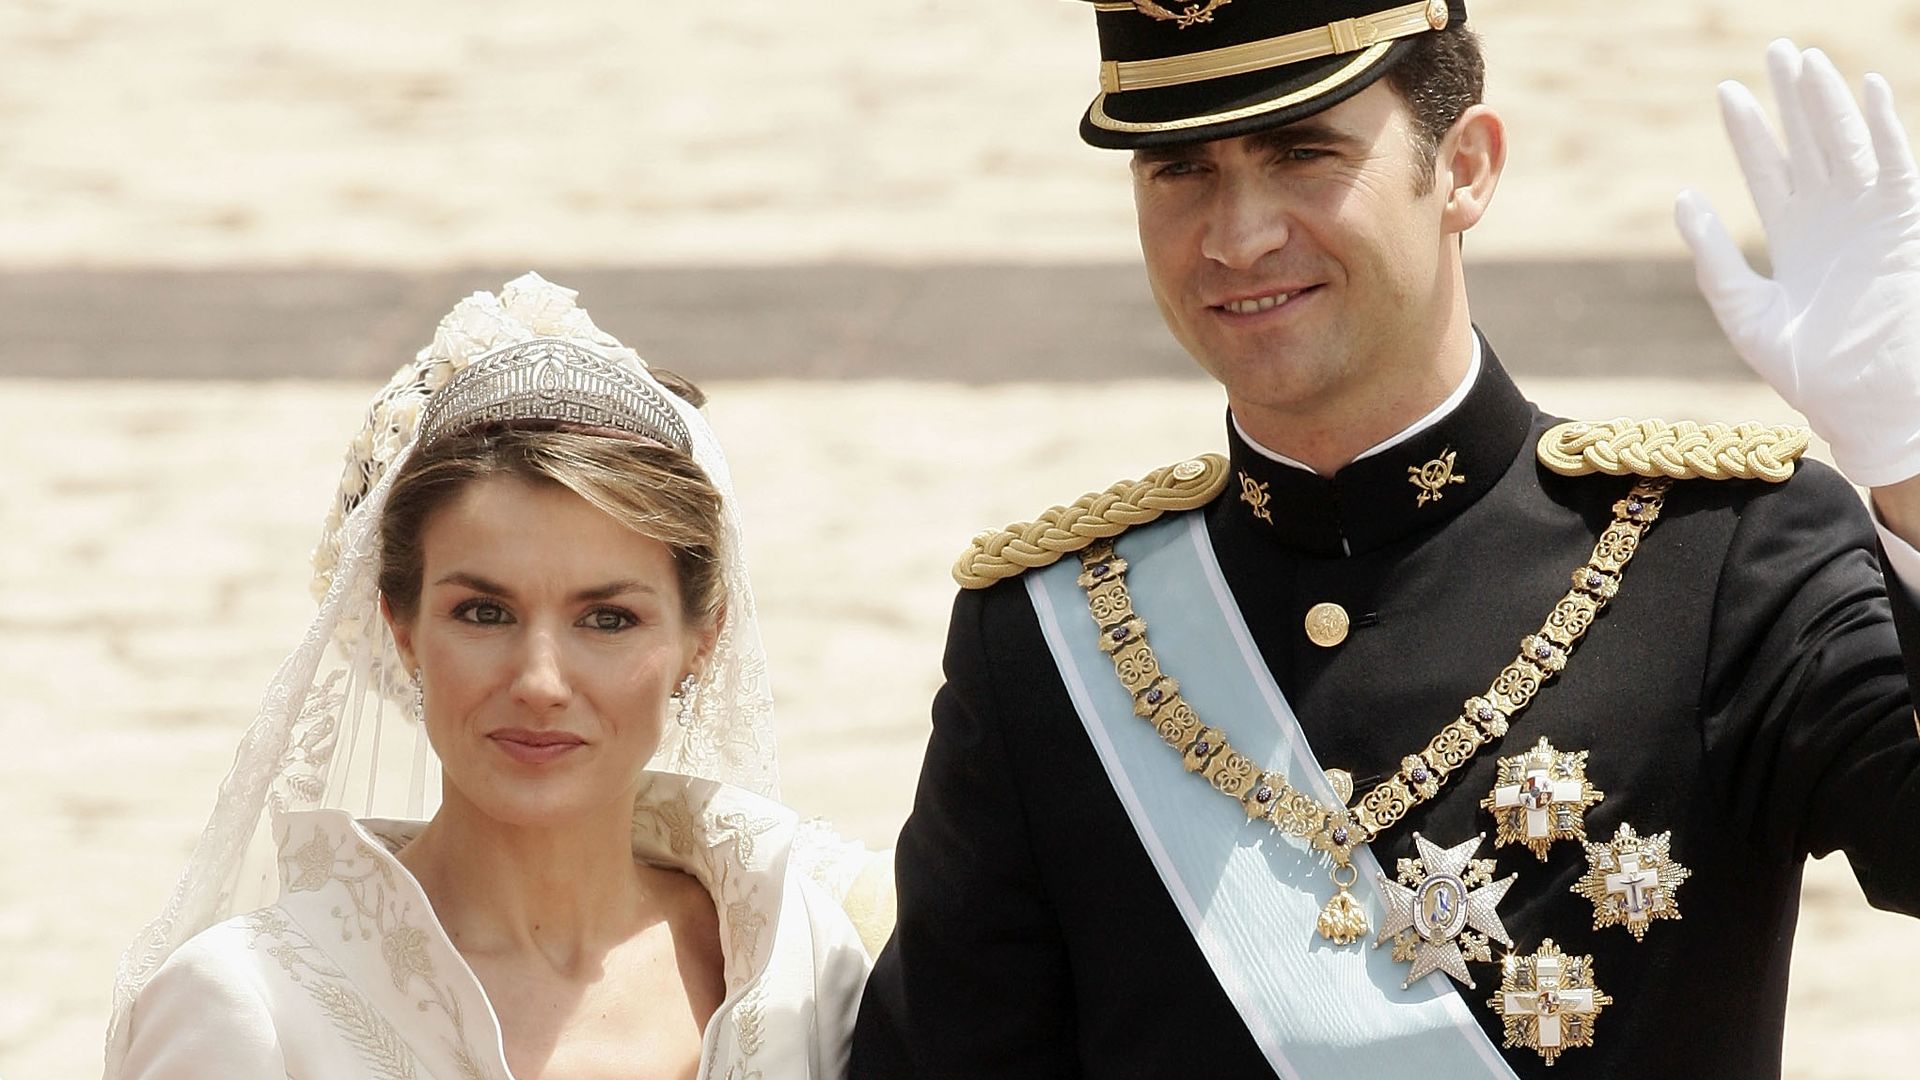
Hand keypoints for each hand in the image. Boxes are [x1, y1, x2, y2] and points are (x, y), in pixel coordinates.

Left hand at [1676, 39, 1919, 486]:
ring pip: (1847, 145)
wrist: (1867, 404)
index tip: (1727, 91)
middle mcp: (1831, 220)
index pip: (1768, 170)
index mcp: (1792, 238)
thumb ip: (1714, 257)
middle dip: (1792, 99)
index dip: (1750, 131)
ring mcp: (1869, 220)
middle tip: (1775, 49)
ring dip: (1829, 102)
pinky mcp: (1903, 225)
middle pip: (1809, 144)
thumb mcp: (1746, 312)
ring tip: (1806, 60)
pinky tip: (1867, 89)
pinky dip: (1883, 129)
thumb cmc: (1808, 371)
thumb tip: (1683, 197)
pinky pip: (1896, 166)